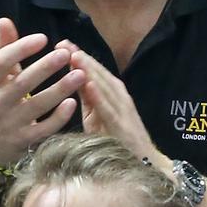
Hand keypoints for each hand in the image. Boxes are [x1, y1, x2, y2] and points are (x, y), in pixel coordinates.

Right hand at [0, 18, 85, 165]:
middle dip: (44, 68)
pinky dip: (59, 117)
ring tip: (80, 74)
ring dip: (59, 89)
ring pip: (36, 106)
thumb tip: (4, 20)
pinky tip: (74, 102)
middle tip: (66, 54)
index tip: (43, 38)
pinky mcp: (24, 142)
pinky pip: (44, 129)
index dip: (20, 49)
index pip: (0, 63)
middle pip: (21, 84)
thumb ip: (3, 50)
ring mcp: (10, 125)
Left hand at [67, 48, 162, 165]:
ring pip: (104, 86)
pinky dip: (99, 95)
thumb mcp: (97, 116)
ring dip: (89, 70)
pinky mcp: (122, 125)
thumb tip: (72, 79)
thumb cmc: (118, 140)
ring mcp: (123, 109)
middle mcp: (119, 96)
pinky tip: (88, 85)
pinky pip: (108, 109)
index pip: (94, 71)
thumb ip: (88, 99)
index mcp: (113, 93)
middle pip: (99, 73)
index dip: (79, 57)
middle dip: (81, 58)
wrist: (144, 162)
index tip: (62, 44)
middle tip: (63, 43)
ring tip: (74, 56)